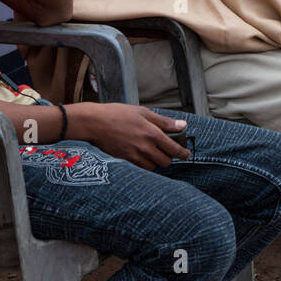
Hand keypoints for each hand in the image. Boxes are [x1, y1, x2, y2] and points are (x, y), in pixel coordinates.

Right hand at [72, 103, 189, 168]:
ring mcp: (134, 156)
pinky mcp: (125, 161)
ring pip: (153, 167)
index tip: (186, 154)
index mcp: (152, 134)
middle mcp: (145, 147)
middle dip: (170, 158)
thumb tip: (182, 125)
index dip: (183, 153)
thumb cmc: (117, 114)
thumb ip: (164, 121)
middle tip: (168, 151)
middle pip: (166, 161)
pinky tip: (143, 156)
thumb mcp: (143, 112)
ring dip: (157, 161)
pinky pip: (141, 168)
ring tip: (154, 153)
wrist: (94, 123)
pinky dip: (145, 164)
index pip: (174, 149)